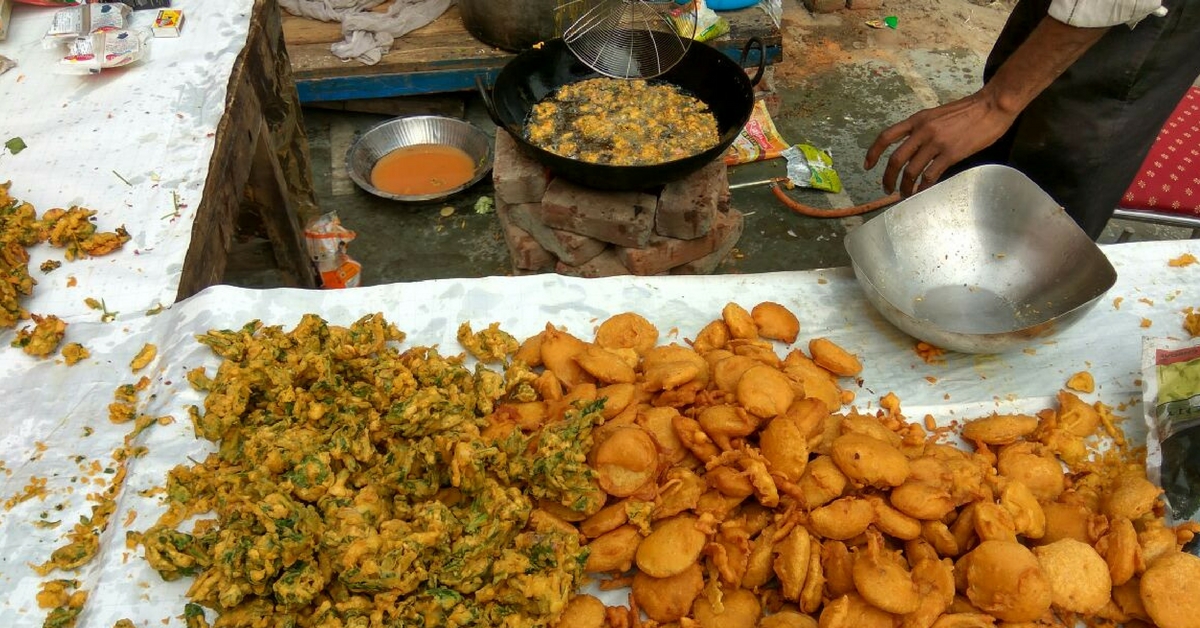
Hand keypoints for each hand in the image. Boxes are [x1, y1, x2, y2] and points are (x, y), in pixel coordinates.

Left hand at [863, 90, 1018, 195]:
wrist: (992, 105)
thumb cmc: (968, 110)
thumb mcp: (938, 114)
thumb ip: (923, 129)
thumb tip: (914, 149)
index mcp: (917, 119)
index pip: (886, 136)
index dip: (873, 152)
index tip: (868, 166)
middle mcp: (923, 130)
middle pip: (895, 159)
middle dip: (887, 177)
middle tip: (886, 189)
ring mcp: (936, 142)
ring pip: (911, 170)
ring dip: (905, 187)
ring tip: (904, 195)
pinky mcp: (951, 153)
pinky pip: (930, 175)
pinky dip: (923, 187)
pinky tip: (922, 192)